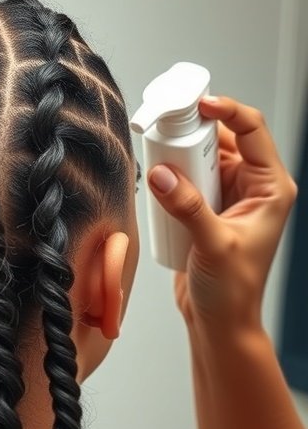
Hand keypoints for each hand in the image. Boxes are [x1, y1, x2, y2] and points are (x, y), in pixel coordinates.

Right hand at [147, 96, 297, 329]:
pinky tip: (157, 178)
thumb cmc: (233, 291)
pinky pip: (188, 178)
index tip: (200, 105)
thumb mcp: (213, 245)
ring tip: (159, 156)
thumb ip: (187, 207)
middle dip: (195, 133)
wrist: (219, 323)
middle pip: (224, 139)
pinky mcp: (206, 208)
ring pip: (203, 157)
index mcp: (271, 189)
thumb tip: (162, 174)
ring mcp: (229, 196)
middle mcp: (253, 187)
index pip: (253, 132)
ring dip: (181, 155)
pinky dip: (172, 174)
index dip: (228, 111)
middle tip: (167, 130)